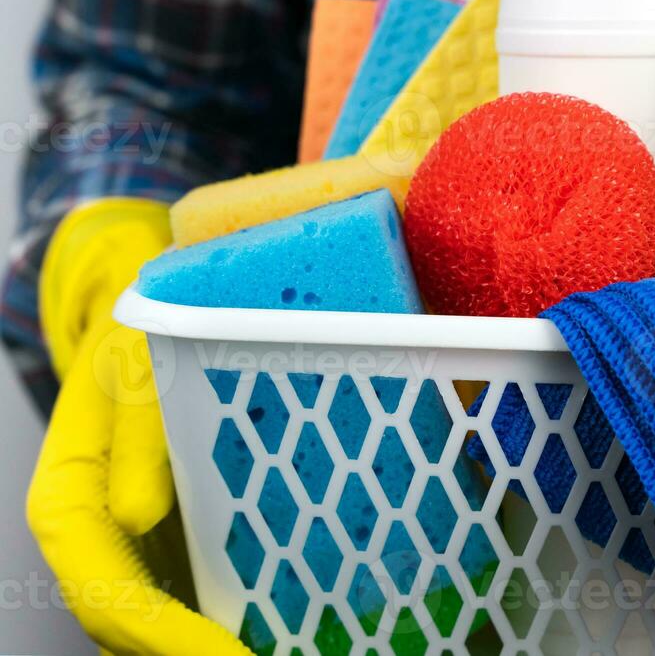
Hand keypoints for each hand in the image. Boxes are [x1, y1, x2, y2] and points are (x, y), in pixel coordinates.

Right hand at [26, 199, 250, 654]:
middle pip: (132, 625)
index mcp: (71, 498)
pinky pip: (198, 589)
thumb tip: (136, 513)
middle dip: (196, 653)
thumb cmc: (141, 335)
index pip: (103, 591)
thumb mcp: (136, 360)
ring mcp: (140, 539)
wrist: (151, 318)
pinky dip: (235, 614)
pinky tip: (289, 620)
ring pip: (165, 618)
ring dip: (214, 641)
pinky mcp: (180, 532)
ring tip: (296, 644)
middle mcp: (101, 532)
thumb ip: (136, 431)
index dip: (161, 635)